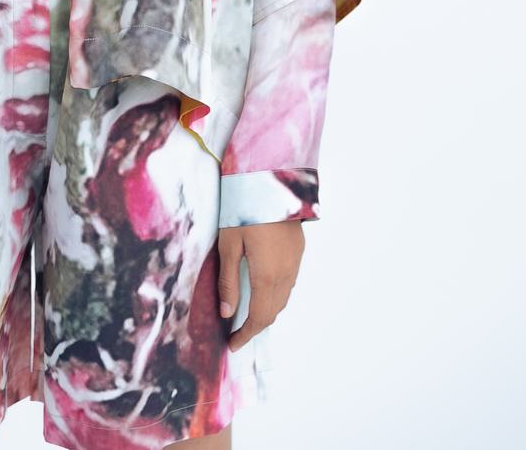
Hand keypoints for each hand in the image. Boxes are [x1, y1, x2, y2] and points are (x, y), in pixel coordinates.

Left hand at [217, 219, 304, 351]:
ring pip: (283, 299)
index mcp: (267, 276)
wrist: (273, 179)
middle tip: (237, 334)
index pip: (259, 318)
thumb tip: (227, 313)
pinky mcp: (298, 251)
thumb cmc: (245, 208)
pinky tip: (263, 290)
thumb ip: (228, 281)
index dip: (246, 335)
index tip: (233, 345)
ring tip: (247, 315)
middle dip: (256, 327)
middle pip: (273, 312)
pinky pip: (289, 283)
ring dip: (267, 311)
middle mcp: (286, 274)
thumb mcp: (229, 243)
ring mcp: (295, 262)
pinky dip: (276, 295)